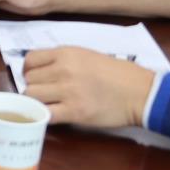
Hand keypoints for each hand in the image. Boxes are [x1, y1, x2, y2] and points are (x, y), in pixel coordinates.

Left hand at [22, 48, 154, 129]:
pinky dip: (44, 116)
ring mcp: (68, 91)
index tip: (37, 78)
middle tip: (46, 94)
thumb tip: (42, 70)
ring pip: (32, 96)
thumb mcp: (87, 55)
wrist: (141, 92)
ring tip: (49, 105)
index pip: (30, 60)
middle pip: (29, 80)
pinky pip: (45, 114)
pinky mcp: (75, 112)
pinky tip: (53, 116)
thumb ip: (63, 60)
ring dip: (36, 102)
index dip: (30, 70)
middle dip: (34, 87)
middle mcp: (63, 69)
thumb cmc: (117, 73)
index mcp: (66, 53)